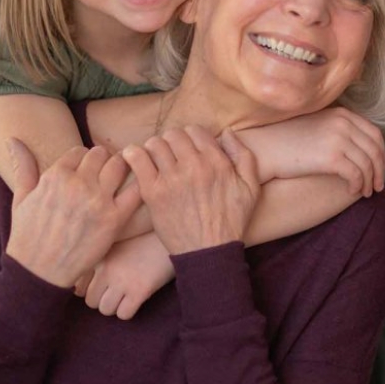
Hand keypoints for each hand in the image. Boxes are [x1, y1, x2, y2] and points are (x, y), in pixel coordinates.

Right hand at [5, 140, 142, 287]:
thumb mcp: (20, 198)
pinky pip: (135, 192)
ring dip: (121, 168)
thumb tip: (14, 140)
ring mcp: (98, 201)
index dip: (85, 158)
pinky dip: (138, 185)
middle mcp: (78, 184)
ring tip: (120, 177)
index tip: (87, 168)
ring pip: (120, 166)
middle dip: (104, 160)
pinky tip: (135, 189)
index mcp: (56, 175)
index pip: (80, 151)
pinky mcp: (114, 219)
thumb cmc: (28, 236)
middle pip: (102, 155)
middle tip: (106, 171)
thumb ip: (24, 166)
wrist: (39, 272)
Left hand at [74, 233, 173, 319]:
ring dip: (115, 307)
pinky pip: (124, 314)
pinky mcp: (139, 290)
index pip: (78, 287)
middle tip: (117, 293)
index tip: (103, 287)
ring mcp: (122, 280)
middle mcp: (106, 268)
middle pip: (90, 301)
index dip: (91, 290)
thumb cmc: (144, 240)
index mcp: (98, 255)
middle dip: (102, 301)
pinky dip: (129, 311)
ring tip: (126, 296)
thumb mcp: (117, 243)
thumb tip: (77, 291)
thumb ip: (97, 260)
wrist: (171, 237)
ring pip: (105, 310)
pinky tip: (137, 300)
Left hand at [122, 126, 260, 254]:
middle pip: (174, 134)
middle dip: (173, 142)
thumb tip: (227, 132)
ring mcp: (171, 179)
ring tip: (156, 161)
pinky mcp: (153, 192)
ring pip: (155, 143)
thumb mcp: (251, 187)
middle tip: (172, 156)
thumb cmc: (231, 221)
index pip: (195, 130)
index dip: (191, 138)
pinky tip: (136, 161)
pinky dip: (133, 155)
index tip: (189, 150)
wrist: (209, 252)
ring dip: (154, 149)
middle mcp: (194, 166)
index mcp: (217, 162)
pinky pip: (137, 159)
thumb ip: (243, 155)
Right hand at [240, 107, 384, 196]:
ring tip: (367, 193)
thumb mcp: (317, 126)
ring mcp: (338, 139)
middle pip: (374, 149)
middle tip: (379, 186)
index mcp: (342, 114)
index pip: (374, 134)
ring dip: (370, 181)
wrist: (266, 148)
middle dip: (380, 170)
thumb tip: (359, 147)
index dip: (381, 153)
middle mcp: (343, 123)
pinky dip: (358, 186)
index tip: (379, 168)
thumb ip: (339, 130)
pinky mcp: (331, 157)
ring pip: (367, 164)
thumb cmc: (287, 141)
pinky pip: (356, 175)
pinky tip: (352, 192)